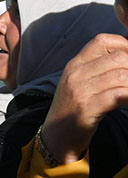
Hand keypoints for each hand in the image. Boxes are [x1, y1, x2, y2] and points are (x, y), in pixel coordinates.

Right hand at [41, 33, 127, 162]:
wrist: (57, 136)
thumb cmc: (75, 108)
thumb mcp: (80, 83)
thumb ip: (98, 69)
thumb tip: (126, 58)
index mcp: (74, 65)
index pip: (102, 41)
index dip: (125, 45)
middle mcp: (75, 74)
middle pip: (118, 58)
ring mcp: (80, 91)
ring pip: (122, 76)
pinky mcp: (87, 109)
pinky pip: (119, 96)